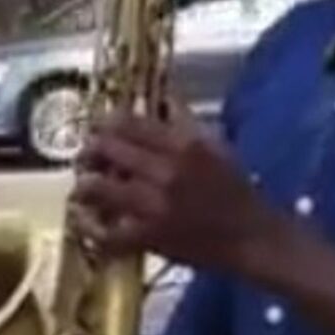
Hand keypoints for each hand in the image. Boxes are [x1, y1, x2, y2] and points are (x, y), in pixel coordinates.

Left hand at [68, 105, 278, 275]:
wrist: (252, 237)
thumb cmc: (236, 190)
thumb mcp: (216, 146)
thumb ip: (185, 120)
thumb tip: (162, 97)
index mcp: (183, 143)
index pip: (128, 122)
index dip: (104, 122)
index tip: (98, 128)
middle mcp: (165, 170)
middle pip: (106, 148)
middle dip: (88, 152)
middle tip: (86, 159)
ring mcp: (154, 205)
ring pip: (97, 188)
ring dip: (83, 186)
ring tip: (82, 190)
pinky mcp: (150, 237)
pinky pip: (107, 233)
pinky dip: (90, 228)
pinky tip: (86, 223)